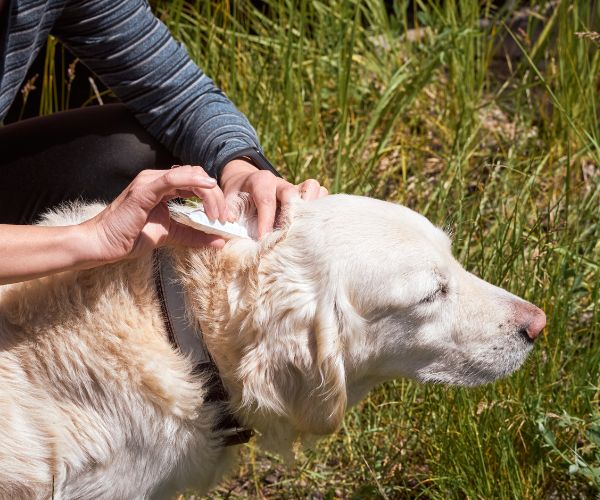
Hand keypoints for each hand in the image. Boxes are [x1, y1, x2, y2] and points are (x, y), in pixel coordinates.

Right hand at [83, 166, 226, 263]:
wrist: (102, 244)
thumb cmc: (130, 237)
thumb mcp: (171, 235)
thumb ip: (194, 236)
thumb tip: (220, 241)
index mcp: (162, 187)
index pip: (196, 182)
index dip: (215, 197)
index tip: (225, 218)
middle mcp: (156, 179)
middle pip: (197, 176)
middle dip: (216, 196)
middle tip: (224, 218)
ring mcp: (149, 182)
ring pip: (190, 175)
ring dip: (209, 194)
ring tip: (217, 215)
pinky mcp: (143, 190)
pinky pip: (171, 179)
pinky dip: (193, 181)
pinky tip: (208, 187)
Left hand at [220, 159, 327, 236]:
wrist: (245, 183)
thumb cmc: (238, 196)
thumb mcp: (228, 200)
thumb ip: (228, 210)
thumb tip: (230, 223)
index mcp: (260, 181)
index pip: (266, 200)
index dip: (265, 220)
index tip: (263, 238)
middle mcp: (280, 182)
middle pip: (292, 192)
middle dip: (290, 214)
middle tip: (286, 235)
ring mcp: (295, 187)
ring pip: (312, 187)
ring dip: (311, 207)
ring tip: (304, 227)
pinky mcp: (305, 194)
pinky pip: (321, 194)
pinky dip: (321, 207)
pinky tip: (312, 224)